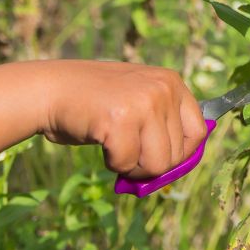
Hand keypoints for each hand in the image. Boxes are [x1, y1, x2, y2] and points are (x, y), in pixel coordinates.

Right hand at [38, 60, 205, 178]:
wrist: (51, 90)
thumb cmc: (96, 104)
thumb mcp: (139, 101)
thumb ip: (162, 126)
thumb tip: (181, 167)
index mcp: (172, 82)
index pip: (198, 132)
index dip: (181, 156)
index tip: (161, 162)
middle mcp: (163, 89)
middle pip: (175, 155)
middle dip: (149, 164)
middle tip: (127, 151)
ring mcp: (144, 103)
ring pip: (156, 165)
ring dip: (132, 166)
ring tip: (115, 145)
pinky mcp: (120, 120)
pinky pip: (127, 164)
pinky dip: (112, 163)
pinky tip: (101, 140)